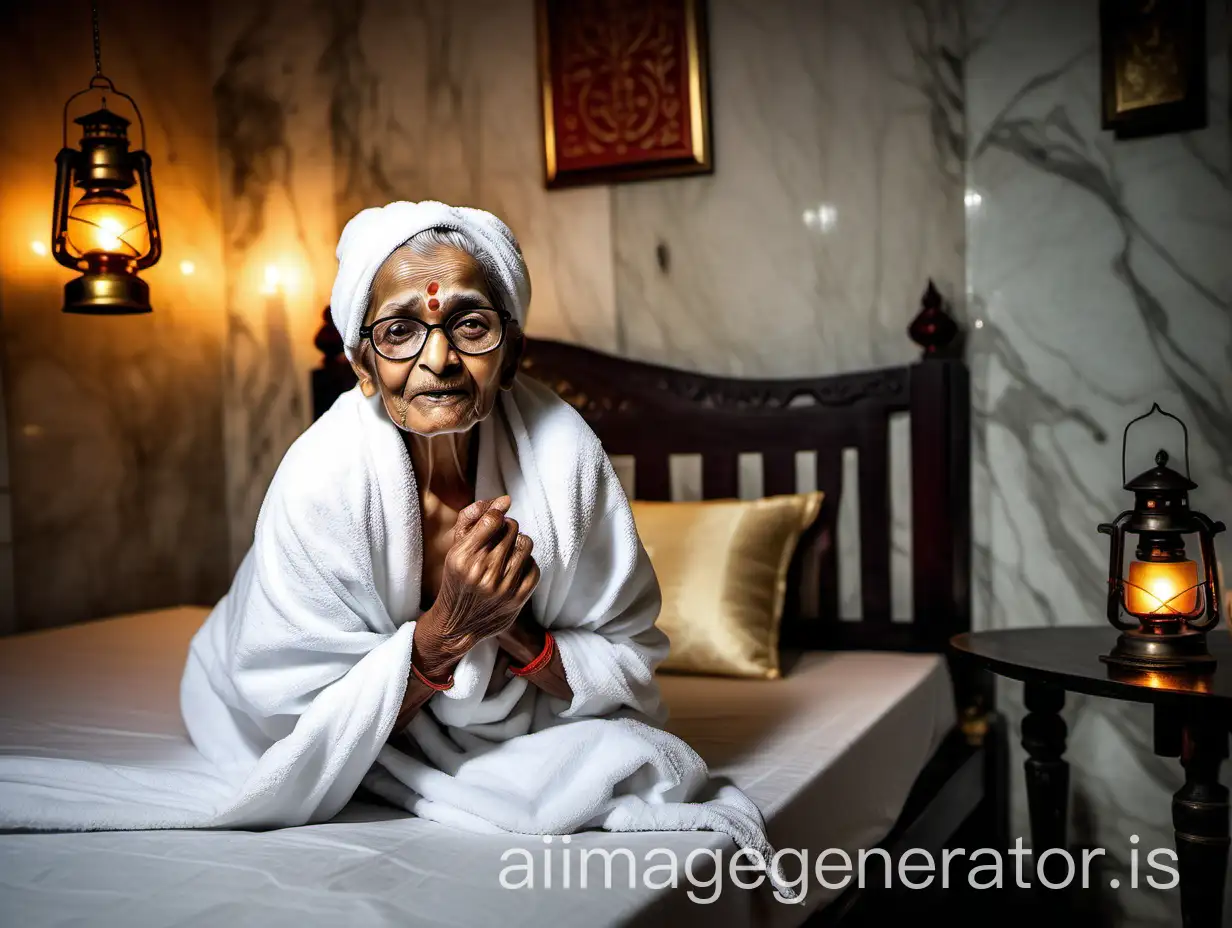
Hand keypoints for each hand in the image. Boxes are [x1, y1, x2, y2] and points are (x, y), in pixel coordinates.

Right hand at [416, 496, 539, 667]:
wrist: (457, 625)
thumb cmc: (457, 578)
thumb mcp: (455, 548)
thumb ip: (473, 517)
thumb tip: (504, 499)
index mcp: (463, 556)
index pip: (494, 519)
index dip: (497, 515)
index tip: (494, 523)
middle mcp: (483, 571)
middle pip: (512, 528)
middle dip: (507, 529)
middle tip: (498, 542)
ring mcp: (502, 587)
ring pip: (526, 544)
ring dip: (519, 544)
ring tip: (507, 553)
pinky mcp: (517, 599)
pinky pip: (534, 567)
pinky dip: (527, 564)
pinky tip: (514, 570)